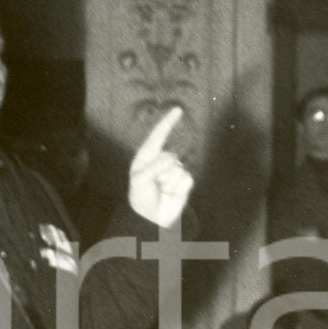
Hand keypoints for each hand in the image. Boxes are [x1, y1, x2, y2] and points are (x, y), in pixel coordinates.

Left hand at [128, 106, 193, 227]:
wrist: (152, 218)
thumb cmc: (141, 196)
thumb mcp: (140, 180)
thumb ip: (154, 167)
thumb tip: (173, 160)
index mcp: (147, 156)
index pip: (158, 136)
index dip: (168, 123)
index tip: (177, 110)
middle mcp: (162, 160)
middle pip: (170, 156)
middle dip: (162, 171)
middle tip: (155, 185)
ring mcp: (174, 170)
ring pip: (178, 169)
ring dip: (169, 183)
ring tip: (162, 191)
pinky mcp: (185, 181)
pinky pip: (186, 178)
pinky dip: (178, 188)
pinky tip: (171, 194)